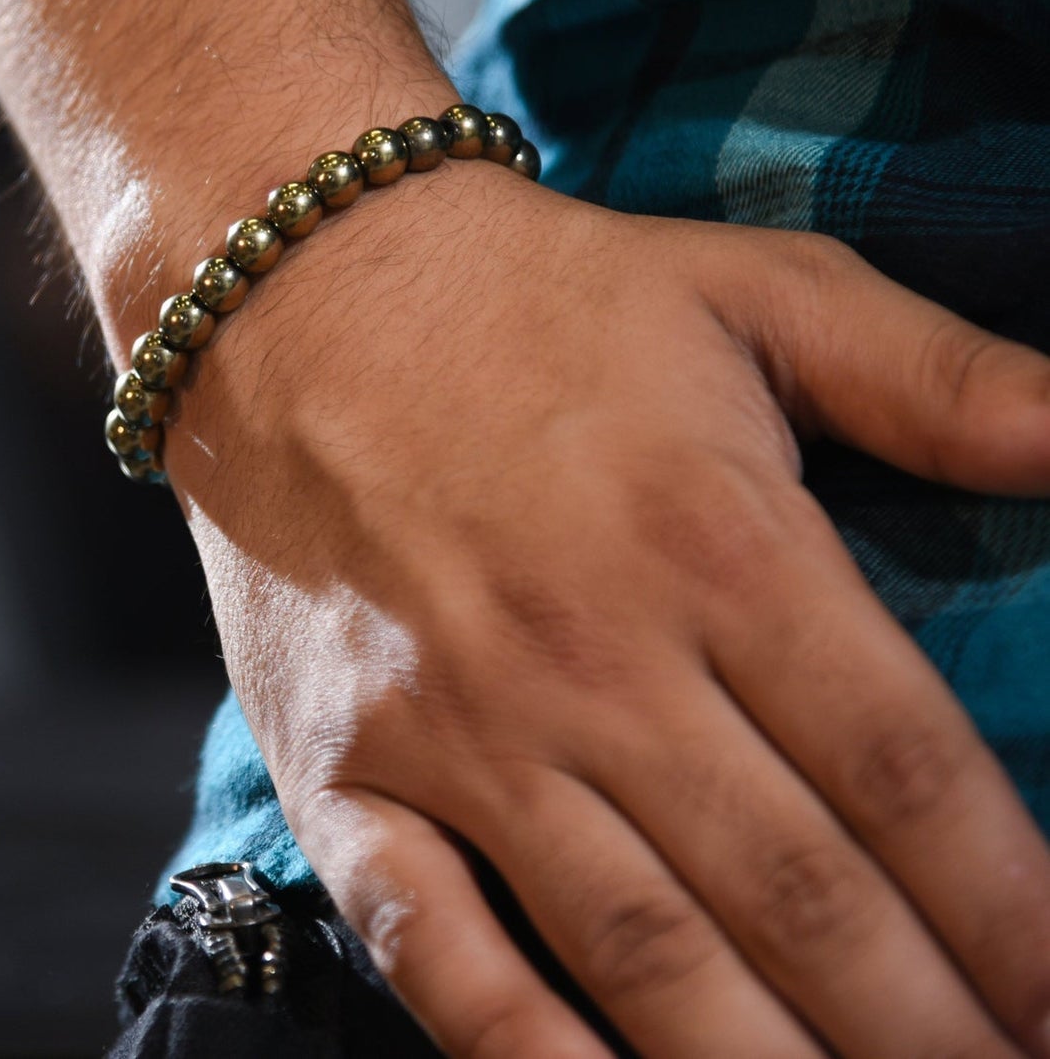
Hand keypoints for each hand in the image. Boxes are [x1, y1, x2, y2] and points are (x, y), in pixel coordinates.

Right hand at [170, 162, 1049, 1058]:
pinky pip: (440, 953)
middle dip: (927, 1026)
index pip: (907, 776)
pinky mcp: (347, 770)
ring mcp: (460, 727)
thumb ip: (937, 375)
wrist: (300, 296)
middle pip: (802, 895)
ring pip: (647, 956)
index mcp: (716, 540)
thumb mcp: (752, 293)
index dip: (1017, 916)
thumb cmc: (538, 300)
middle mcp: (595, 656)